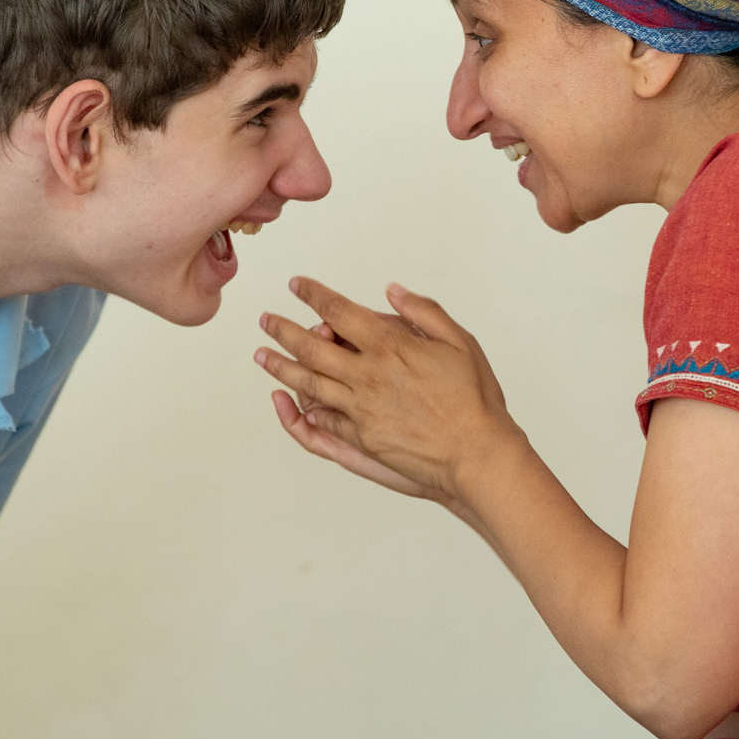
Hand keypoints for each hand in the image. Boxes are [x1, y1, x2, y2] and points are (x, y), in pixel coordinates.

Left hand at [255, 277, 525, 501]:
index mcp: (390, 346)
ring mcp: (360, 408)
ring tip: (262, 356)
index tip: (298, 286)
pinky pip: (324, 419)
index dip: (314, 295)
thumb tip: (392, 292)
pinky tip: (291, 400)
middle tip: (266, 320)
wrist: (476, 452)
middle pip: (310, 347)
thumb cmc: (474, 398)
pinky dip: (304, 408)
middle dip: (283, 330)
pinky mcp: (361, 437)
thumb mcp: (459, 341)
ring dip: (280, 367)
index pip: (338, 311)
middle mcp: (367, 375)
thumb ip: (423, 312)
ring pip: (308, 383)